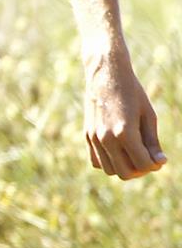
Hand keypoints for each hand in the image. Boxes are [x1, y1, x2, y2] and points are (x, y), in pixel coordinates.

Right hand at [85, 51, 166, 178]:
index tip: (159, 157)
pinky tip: (119, 151)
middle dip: (140, 170)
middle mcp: (106, 138)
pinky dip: (109, 162)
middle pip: (125, 173)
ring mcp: (94, 137)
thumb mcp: (148, 116)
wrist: (106, 74)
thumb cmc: (132, 93)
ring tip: (134, 155)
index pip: (143, 164)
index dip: (155, 165)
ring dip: (124, 168)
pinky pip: (96, 161)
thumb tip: (160, 162)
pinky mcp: (87, 135)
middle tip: (147, 159)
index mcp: (125, 132)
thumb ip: (152, 142)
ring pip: (110, 170)